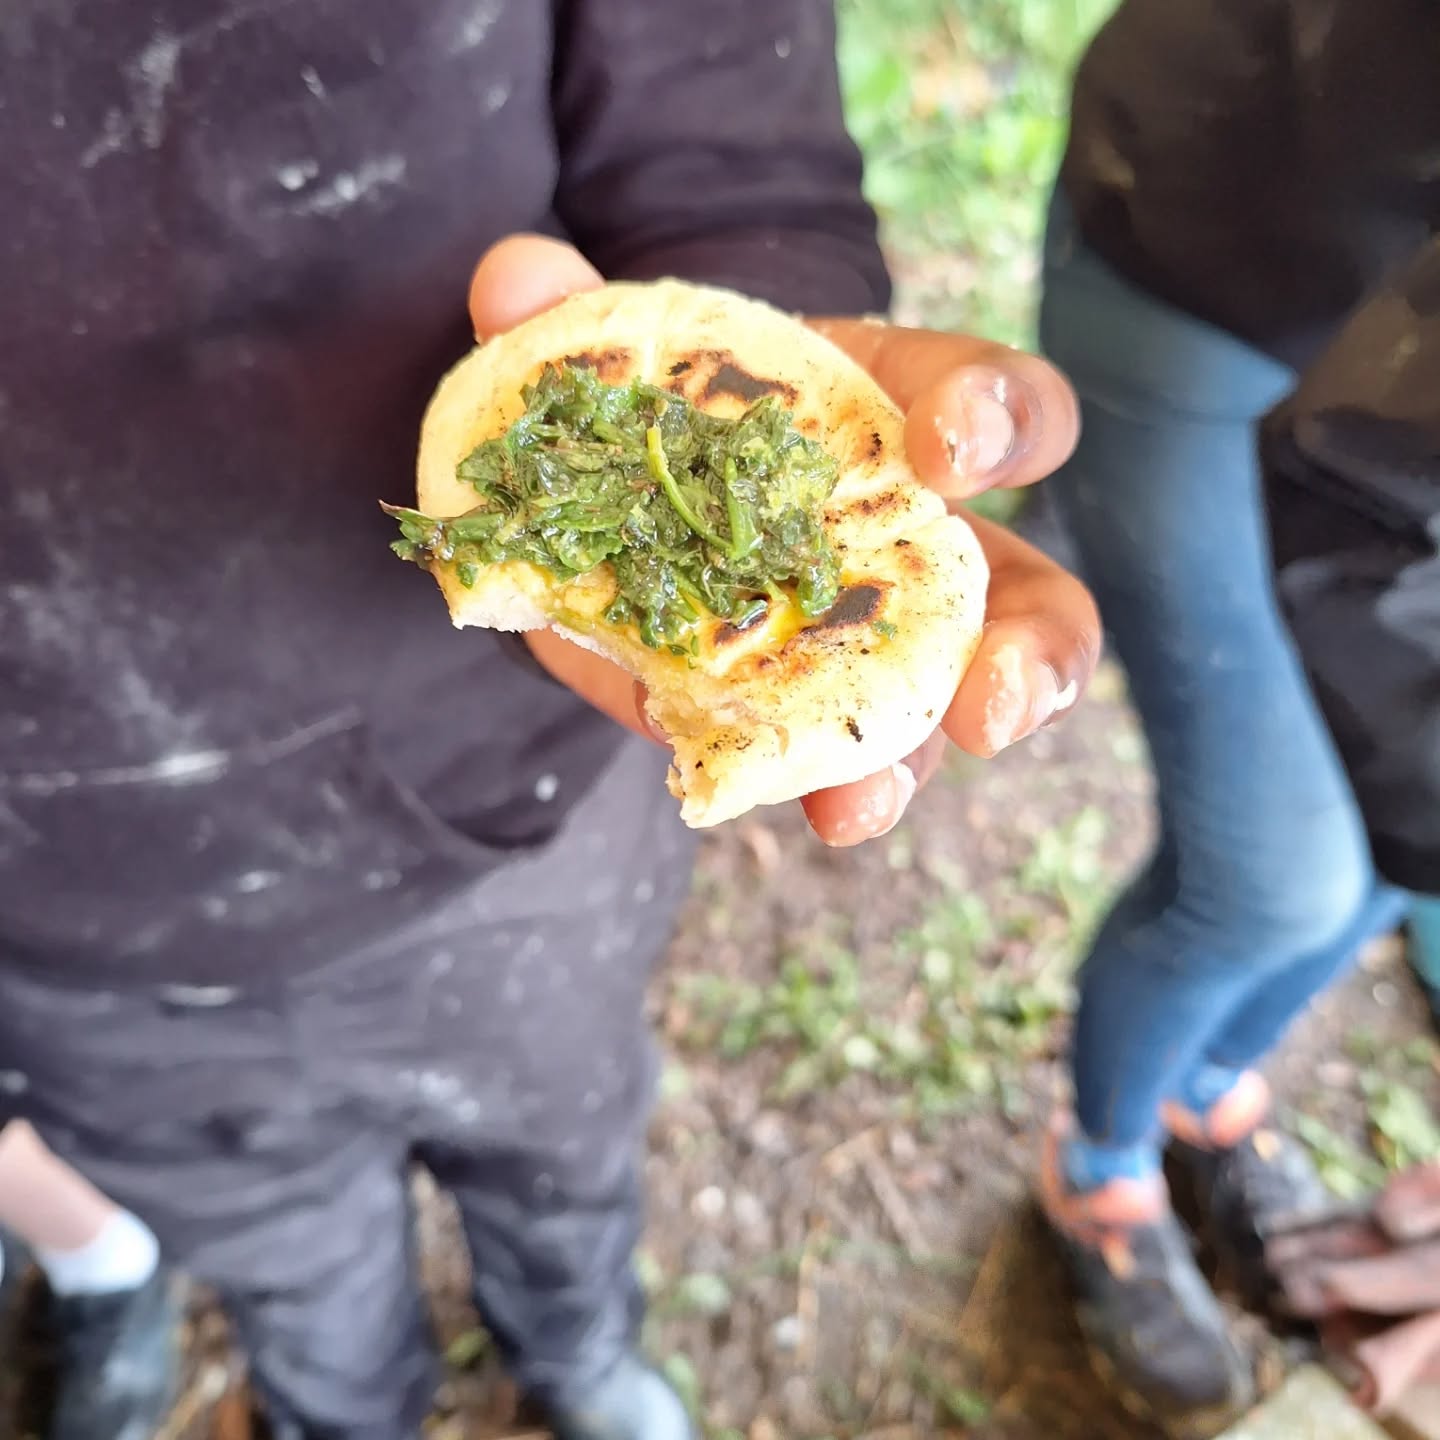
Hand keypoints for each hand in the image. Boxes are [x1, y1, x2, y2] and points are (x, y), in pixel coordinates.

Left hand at [468, 236, 1100, 844]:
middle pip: (1024, 595)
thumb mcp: (626, 358)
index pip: (990, 404)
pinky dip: (818, 787)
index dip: (996, 419)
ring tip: (869, 800)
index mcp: (894, 420)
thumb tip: (514, 279)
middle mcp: (910, 544)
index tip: (953, 449)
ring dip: (917, 759)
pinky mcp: (793, 713)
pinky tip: (802, 810)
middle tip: (993, 696)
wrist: (609, 506)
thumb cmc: (659, 410)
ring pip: (942, 706)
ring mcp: (860, 644)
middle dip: (1029, 647)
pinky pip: (831, 759)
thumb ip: (574, 316)